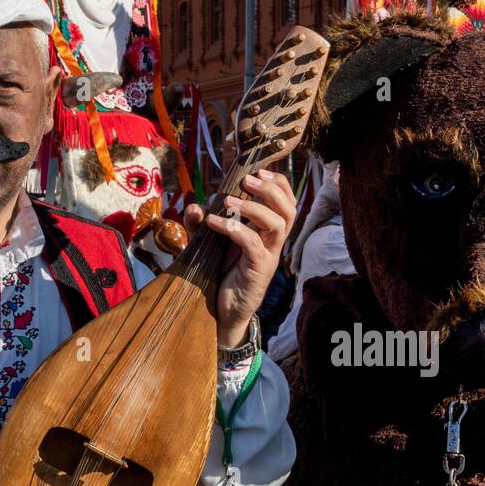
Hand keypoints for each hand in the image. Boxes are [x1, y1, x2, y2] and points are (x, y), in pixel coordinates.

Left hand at [185, 170, 296, 346]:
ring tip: (230, 200)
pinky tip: (215, 223)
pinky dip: (235, 228)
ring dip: (254, 207)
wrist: (223, 313)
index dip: (278, 184)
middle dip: (271, 190)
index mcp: (267, 234)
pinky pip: (253, 244)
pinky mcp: (258, 271)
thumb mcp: (208, 245)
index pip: (286, 203)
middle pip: (289, 210)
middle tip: (248, 180)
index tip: (259, 172)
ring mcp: (268, 257)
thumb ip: (201, 225)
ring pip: (277, 224)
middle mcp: (272, 243)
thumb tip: (196, 206)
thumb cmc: (221, 276)